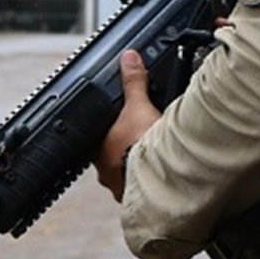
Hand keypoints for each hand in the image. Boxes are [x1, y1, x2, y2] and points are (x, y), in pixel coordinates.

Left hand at [95, 49, 160, 202]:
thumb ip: (134, 82)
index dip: (108, 133)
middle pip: (111, 159)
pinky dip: (150, 180)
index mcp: (99, 151)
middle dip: (123, 151)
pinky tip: (160, 174)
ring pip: (125, 176)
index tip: (120, 129)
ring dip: (136, 168)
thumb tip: (129, 59)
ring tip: (152, 158)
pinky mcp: (141, 199)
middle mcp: (106, 173)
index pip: (97, 140)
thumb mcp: (138, 105)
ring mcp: (122, 188)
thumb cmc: (142, 145)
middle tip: (139, 142)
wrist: (162, 176)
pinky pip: (142, 189)